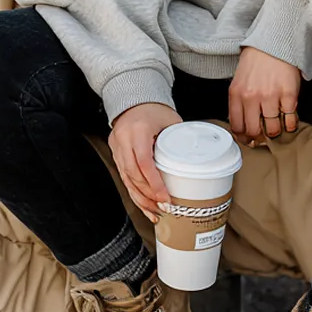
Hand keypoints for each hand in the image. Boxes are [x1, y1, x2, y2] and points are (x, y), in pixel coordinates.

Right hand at [108, 102, 181, 222]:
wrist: (135, 99)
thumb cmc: (154, 109)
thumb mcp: (171, 121)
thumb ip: (180, 140)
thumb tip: (196, 161)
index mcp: (138, 130)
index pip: (144, 163)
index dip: (155, 184)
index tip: (166, 198)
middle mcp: (124, 140)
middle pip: (134, 175)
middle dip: (149, 196)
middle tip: (164, 208)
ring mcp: (117, 148)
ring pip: (127, 180)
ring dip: (141, 199)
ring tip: (155, 211)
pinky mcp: (115, 154)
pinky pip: (124, 178)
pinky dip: (134, 193)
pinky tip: (144, 204)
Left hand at [229, 46, 300, 144]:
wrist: (275, 42)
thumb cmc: (257, 61)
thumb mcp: (239, 80)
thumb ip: (239, 101)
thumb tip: (242, 125)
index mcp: (236, 94)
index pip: (237, 126)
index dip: (243, 137)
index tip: (248, 139)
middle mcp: (251, 97)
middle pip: (253, 131)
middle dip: (258, 137)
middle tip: (263, 135)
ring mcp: (270, 97)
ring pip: (272, 129)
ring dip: (275, 131)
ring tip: (276, 126)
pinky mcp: (288, 95)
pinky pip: (289, 120)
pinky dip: (290, 124)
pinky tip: (288, 120)